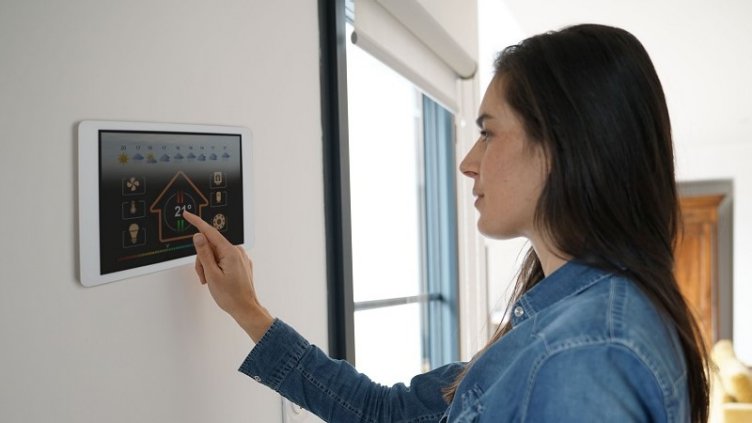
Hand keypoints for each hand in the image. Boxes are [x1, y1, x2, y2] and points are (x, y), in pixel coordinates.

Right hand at [183, 210, 272, 341]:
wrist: (245, 308)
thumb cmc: (230, 296)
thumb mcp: (211, 274)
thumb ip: (204, 253)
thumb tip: (199, 236)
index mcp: (230, 252)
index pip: (210, 232)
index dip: (197, 223)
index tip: (188, 215)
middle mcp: (237, 251)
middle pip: (211, 247)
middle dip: (202, 260)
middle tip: (203, 276)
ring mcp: (240, 257)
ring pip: (216, 254)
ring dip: (209, 266)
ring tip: (210, 281)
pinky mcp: (241, 263)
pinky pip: (224, 260)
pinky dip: (216, 267)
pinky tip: (218, 280)